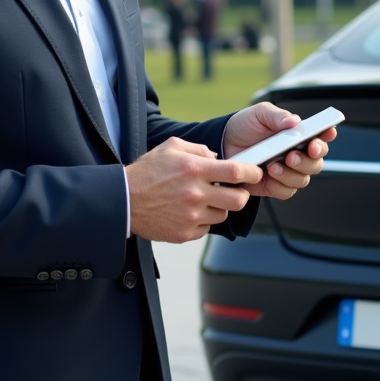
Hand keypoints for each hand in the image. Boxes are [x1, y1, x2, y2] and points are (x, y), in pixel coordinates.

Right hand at [126, 137, 262, 242]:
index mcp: (194, 169)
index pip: (236, 172)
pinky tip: (189, 212)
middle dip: (241, 195)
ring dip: (219, 207)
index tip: (256, 173)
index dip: (252, 173)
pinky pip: (206, 228)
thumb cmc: (146, 172)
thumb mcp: (171, 147)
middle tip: (234, 191)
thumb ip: (197, 148)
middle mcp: (195, 193)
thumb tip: (216, 157)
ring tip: (203, 200)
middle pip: (238, 200)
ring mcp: (191, 216)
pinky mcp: (185, 233)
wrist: (123, 200)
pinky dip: (203, 221)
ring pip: (223, 214)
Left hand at [223, 102, 336, 200]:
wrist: (223, 144)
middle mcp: (298, 154)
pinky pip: (286, 191)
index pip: (321, 136)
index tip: (327, 133)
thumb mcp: (259, 114)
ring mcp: (288, 171)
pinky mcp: (275, 186)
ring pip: (303, 179)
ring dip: (291, 174)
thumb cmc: (245, 126)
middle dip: (308, 160)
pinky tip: (268, 176)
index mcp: (298, 134)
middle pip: (316, 162)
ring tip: (273, 166)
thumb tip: (295, 121)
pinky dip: (280, 185)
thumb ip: (277, 116)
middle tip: (292, 155)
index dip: (328, 135)